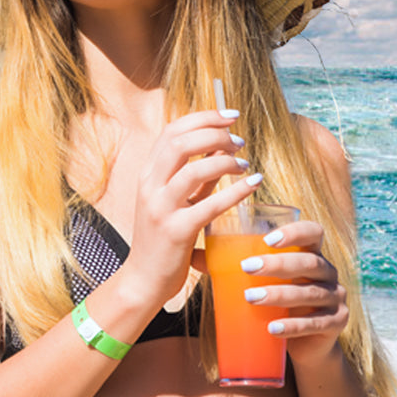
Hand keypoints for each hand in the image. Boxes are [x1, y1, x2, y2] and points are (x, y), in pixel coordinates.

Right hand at [122, 109, 260, 308]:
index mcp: (148, 174)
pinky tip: (253, 183)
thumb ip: (196, 177)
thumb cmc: (163, 239)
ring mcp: (161, 208)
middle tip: (239, 139)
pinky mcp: (176, 232)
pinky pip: (210, 204)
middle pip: (179, 143)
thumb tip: (223, 149)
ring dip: (224, 160)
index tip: (229, 116)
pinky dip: (235, 191)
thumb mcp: (174, 201)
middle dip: (214, 133)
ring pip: (193, 170)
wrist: (144, 280)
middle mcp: (149, 186)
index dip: (203, 118)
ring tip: (244, 162)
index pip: (172, 131)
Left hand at [238, 219, 348, 366]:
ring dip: (279, 294)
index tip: (267, 238)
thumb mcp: (265, 282)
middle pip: (309, 262)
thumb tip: (193, 256)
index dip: (294, 232)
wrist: (305, 344)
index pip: (313, 232)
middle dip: (277, 264)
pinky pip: (315, 323)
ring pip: (310, 292)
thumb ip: (236, 266)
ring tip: (251, 298)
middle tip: (246, 268)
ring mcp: (335, 298)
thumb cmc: (279, 303)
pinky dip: (293, 327)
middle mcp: (328, 272)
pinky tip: (272, 329)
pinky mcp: (337, 324)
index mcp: (312, 253)